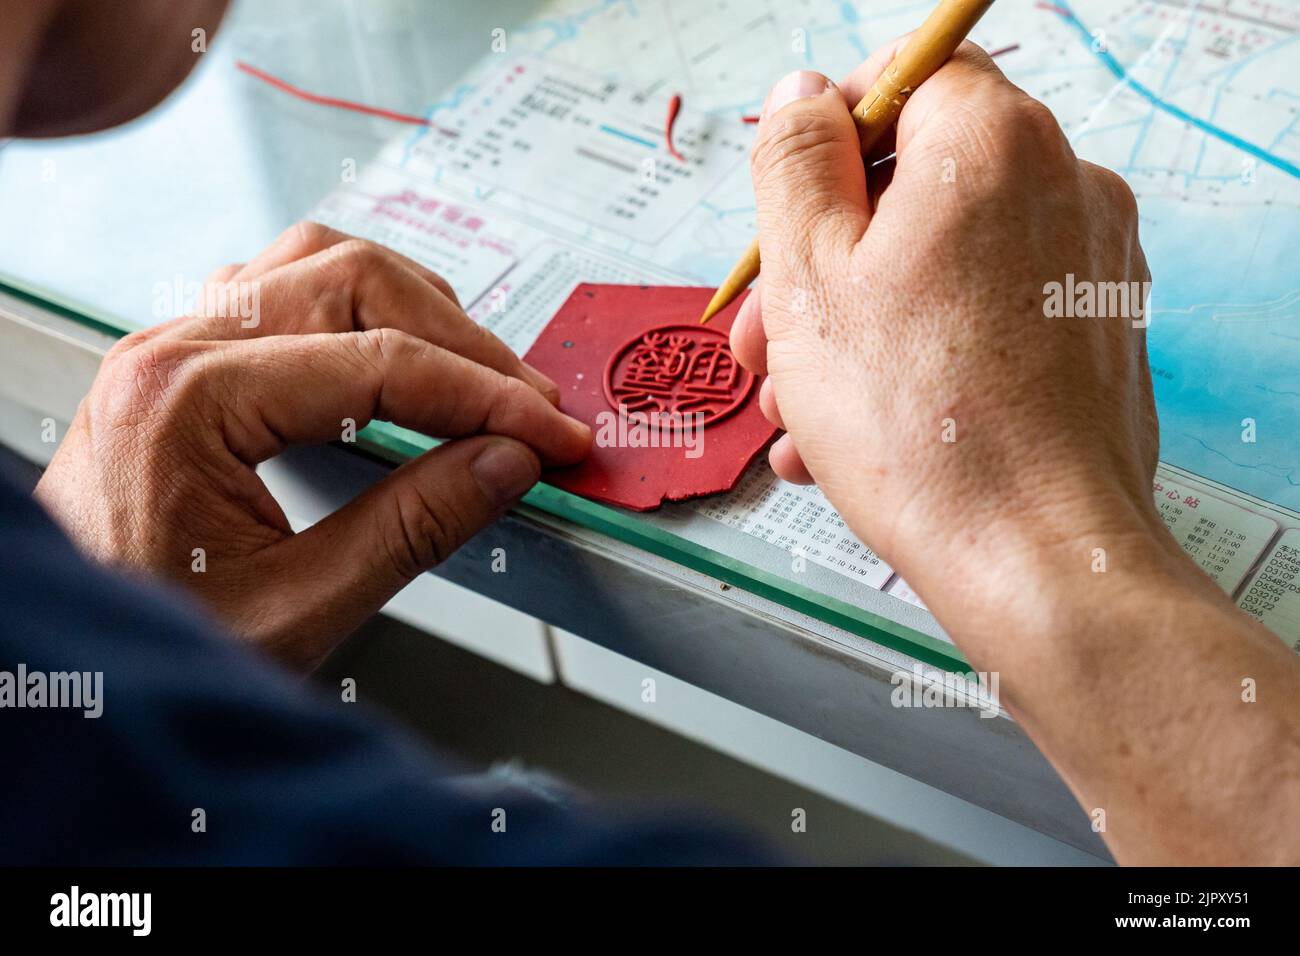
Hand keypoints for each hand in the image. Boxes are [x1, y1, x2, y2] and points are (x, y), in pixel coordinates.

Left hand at [36, 223, 590, 668]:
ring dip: (413, 306)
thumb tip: (504, 463)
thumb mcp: (296, 606)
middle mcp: (176, 349)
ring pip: (319, 262)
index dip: (488, 396)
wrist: (61, 657)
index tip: (549, 431)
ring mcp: (176, 346)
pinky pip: (284, 286)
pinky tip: (392, 349)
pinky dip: (359, 306)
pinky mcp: (186, 363)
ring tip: (476, 368)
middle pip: (355, 279)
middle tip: (528, 402)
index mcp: (191, 400)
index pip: (382, 362)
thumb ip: (412, 527)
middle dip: (462, 342)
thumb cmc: (146, 637)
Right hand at [735, 44, 1299, 865]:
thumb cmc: (922, 426)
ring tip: (794, 412)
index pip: (905, 76)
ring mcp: (1086, 269)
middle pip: (915, 185)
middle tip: (766, 339)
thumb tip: (801, 96)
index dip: (826, 134)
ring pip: (937, 265)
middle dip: (819, 262)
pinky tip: (846, 438)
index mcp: (994, 143)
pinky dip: (910, 359)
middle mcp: (1063, 187)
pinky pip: (978, 322)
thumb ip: (795, 160)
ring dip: (851, 327)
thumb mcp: (809, 274)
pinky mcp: (1090, 338)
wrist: (1036, 559)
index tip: (782, 204)